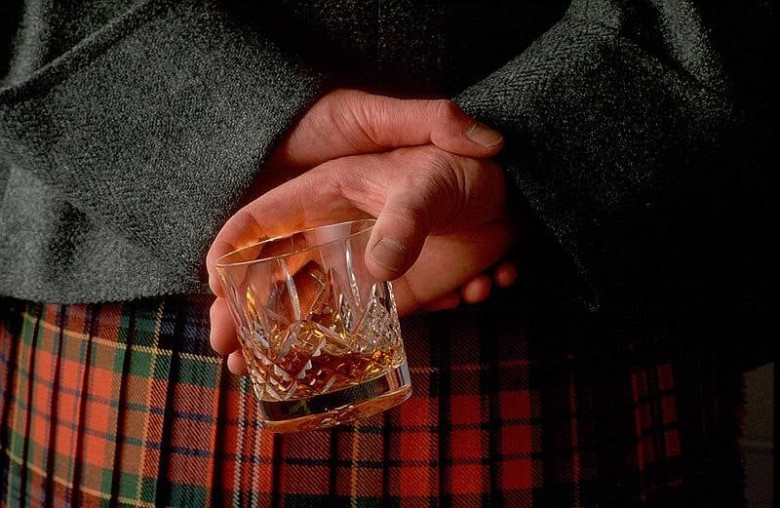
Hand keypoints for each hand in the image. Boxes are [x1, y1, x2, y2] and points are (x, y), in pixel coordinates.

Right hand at [206, 89, 519, 372]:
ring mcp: (355, 267)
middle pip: (269, 273)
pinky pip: (345, 324)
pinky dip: (326, 347)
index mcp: (324, 195)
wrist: (505, 200)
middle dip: (240, 310)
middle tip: (225, 347)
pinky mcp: (385, 295)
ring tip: (252, 372)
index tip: (213, 289)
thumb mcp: (429, 185)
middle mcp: (329, 233)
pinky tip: (308, 372)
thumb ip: (404, 222)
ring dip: (276, 338)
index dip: (228, 251)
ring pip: (300, 305)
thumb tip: (378, 271)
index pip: (259, 220)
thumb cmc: (459, 173)